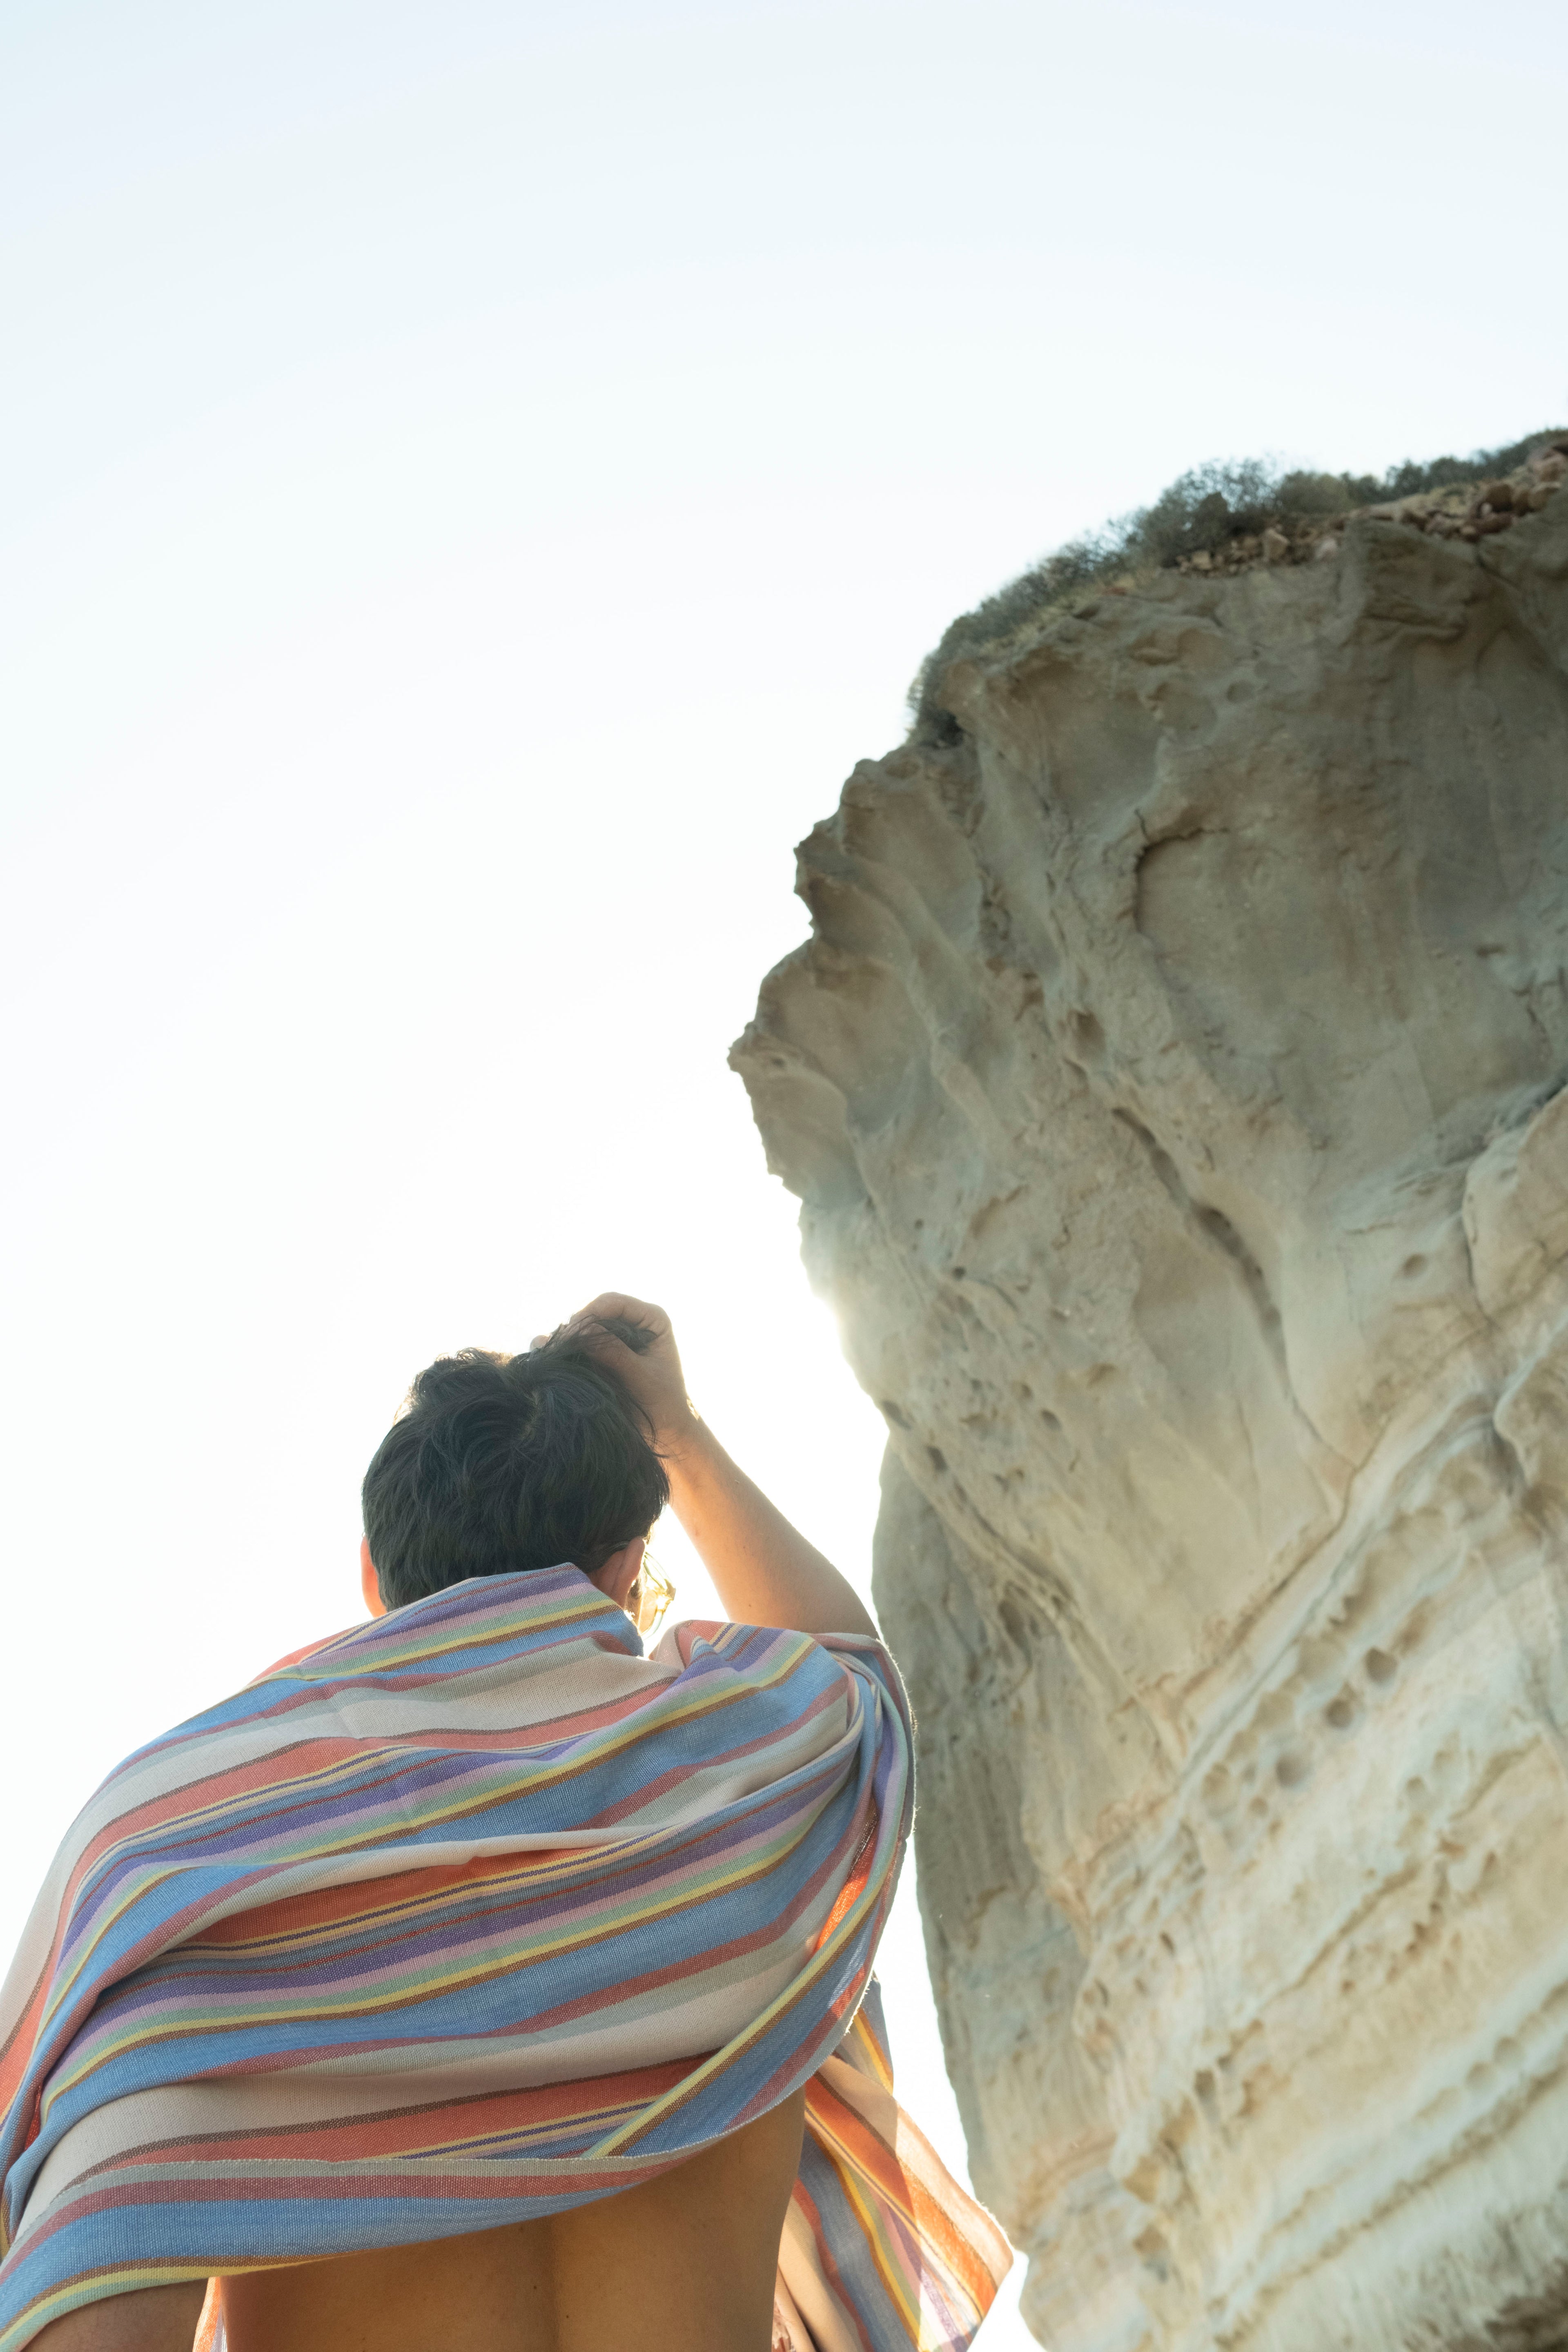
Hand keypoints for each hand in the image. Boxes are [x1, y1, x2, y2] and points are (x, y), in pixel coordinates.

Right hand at [551, 1293, 699, 1457]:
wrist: (666, 1427)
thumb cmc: (663, 1402)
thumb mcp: (640, 1376)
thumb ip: (613, 1353)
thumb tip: (579, 1332)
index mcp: (652, 1318)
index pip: (613, 1303)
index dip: (589, 1315)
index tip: (570, 1335)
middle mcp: (632, 1321)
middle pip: (594, 1312)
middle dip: (575, 1328)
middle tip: (558, 1348)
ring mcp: (616, 1336)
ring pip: (583, 1328)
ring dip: (567, 1339)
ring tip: (550, 1353)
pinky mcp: (603, 1353)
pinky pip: (579, 1344)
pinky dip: (565, 1349)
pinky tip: (548, 1356)